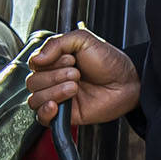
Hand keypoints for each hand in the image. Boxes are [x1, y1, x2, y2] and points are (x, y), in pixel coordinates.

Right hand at [26, 28, 140, 124]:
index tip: (70, 58)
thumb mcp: (83, 40)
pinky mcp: (66, 115)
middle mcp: (54, 80)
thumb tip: (36, 59)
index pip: (34, 64)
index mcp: (55, 62)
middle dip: (55, 76)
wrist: (127, 82)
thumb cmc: (109, 62)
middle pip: (33, 82)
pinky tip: (55, 105)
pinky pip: (42, 119)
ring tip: (75, 86)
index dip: (49, 62)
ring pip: (35, 99)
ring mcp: (59, 98)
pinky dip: (45, 111)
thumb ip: (56, 43)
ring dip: (54, 91)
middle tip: (76, 73)